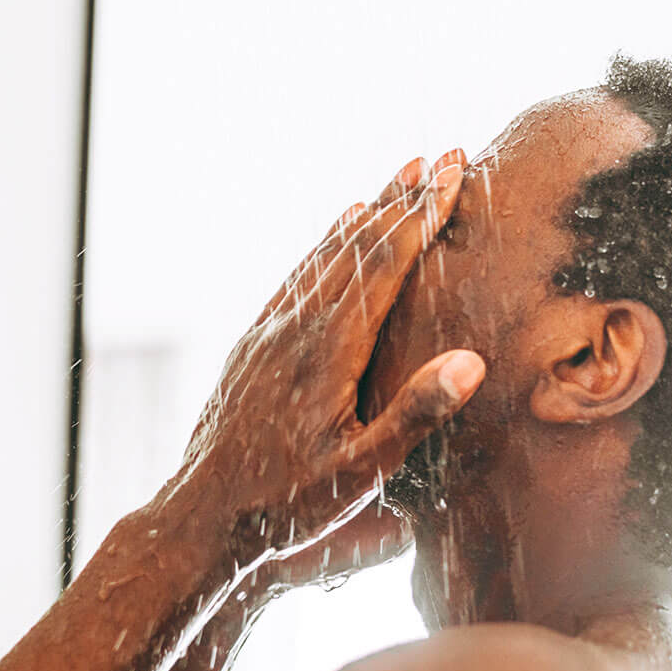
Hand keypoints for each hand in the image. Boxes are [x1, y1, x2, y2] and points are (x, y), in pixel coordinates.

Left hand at [152, 150, 483, 574]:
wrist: (201, 515)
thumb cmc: (285, 503)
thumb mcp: (361, 473)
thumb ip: (414, 415)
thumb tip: (470, 362)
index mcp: (329, 347)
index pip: (386, 261)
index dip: (424, 213)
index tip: (456, 173)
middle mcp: (297, 324)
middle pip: (358, 242)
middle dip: (405, 198)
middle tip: (445, 156)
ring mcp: (271, 329)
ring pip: (325, 252)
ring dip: (367, 212)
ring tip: (399, 178)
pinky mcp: (254, 342)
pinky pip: (297, 276)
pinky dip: (326, 243)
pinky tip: (337, 234)